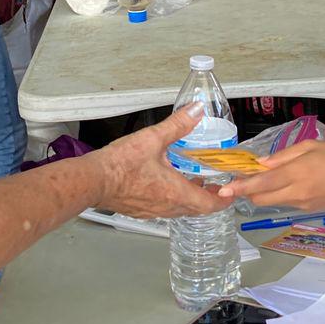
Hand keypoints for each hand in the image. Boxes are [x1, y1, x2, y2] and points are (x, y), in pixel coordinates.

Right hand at [93, 107, 233, 218]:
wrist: (93, 180)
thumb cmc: (119, 164)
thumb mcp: (153, 138)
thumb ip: (178, 124)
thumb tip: (196, 111)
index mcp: (175, 192)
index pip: (210, 205)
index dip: (224, 200)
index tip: (231, 193)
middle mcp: (167, 206)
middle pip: (197, 209)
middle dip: (209, 197)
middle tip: (215, 185)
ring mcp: (153, 211)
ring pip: (180, 210)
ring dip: (190, 198)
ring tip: (193, 182)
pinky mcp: (140, 211)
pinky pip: (164, 209)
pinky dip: (173, 199)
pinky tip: (166, 184)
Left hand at [218, 141, 324, 210]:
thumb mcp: (312, 146)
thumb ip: (283, 156)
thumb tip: (261, 164)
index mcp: (295, 174)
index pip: (260, 185)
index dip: (239, 187)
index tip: (223, 190)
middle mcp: (295, 193)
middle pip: (260, 199)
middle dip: (248, 191)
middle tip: (245, 177)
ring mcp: (301, 204)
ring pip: (271, 202)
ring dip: (263, 193)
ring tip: (266, 178)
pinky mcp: (308, 210)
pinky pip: (285, 202)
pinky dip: (278, 194)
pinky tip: (287, 183)